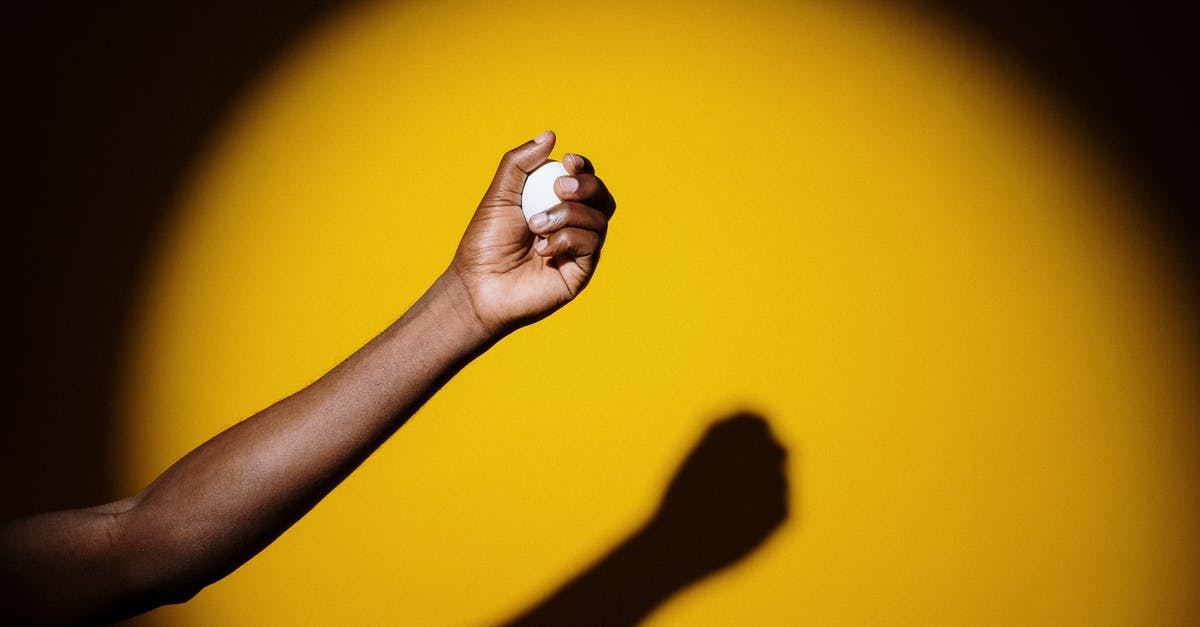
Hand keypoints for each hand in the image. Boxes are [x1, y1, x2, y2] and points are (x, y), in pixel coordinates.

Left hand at [448, 130, 615, 336]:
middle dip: (586, 186)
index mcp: (556, 204)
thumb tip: (550, 135)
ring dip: (567, 215)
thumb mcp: (500, 194)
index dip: (583, 167)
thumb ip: (520, 163)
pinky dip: (566, 239)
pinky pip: (591, 244)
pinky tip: (542, 248)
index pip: (583, 180)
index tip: (567, 161)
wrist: (478, 285)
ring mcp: (579, 250)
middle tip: (558, 188)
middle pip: (602, 197)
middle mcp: (573, 226)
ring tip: (535, 225)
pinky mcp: (580, 272)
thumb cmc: (486, 243)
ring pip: (598, 219)